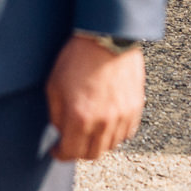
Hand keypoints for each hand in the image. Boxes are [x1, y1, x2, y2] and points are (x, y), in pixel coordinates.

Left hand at [45, 35, 144, 161]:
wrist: (107, 36)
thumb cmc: (78, 56)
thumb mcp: (54, 84)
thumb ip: (56, 114)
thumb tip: (60, 130)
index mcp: (79, 118)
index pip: (70, 152)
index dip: (60, 154)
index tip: (57, 149)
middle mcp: (103, 122)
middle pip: (92, 154)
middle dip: (78, 151)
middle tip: (72, 141)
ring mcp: (122, 116)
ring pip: (110, 145)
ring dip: (98, 142)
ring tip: (90, 129)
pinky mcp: (135, 107)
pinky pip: (127, 132)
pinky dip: (116, 133)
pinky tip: (107, 122)